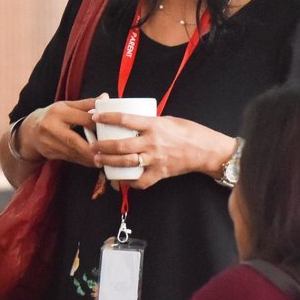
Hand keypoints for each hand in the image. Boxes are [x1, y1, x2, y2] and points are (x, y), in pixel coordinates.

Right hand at [18, 97, 98, 166]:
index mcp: (58, 112)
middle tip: (106, 153)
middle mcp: (50, 127)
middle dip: (90, 148)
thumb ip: (87, 104)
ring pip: (71, 152)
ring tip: (103, 160)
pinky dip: (82, 161)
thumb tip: (106, 97)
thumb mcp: (67, 106)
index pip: (81, 118)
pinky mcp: (49, 153)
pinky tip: (92, 162)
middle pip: (73, 139)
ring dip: (88, 158)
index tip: (110, 130)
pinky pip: (68, 158)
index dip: (96, 124)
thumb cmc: (54, 115)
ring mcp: (48, 141)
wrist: (30, 131)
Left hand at [90, 111, 234, 188]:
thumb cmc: (188, 131)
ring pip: (127, 162)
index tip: (95, 117)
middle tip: (92, 145)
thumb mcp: (167, 120)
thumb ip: (148, 122)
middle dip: (103, 146)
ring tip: (98, 160)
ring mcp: (156, 159)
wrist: (207, 150)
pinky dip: (129, 182)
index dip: (107, 117)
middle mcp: (153, 142)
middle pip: (121, 145)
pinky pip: (141, 181)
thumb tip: (129, 121)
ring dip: (110, 162)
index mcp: (154, 125)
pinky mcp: (160, 173)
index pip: (125, 119)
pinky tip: (120, 179)